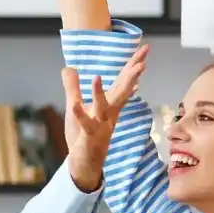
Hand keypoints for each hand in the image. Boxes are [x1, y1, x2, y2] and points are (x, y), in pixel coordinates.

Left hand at [63, 44, 149, 192]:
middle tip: (142, 61)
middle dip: (131, 76)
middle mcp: (109, 113)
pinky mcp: (90, 136)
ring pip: (103, 108)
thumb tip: (68, 67)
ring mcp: (101, 125)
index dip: (134, 65)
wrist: (84, 163)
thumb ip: (72, 87)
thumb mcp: (75, 106)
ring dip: (100, 93)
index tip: (145, 49)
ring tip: (97, 77)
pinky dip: (80, 115)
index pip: (123, 81)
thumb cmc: (83, 134)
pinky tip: (74, 105)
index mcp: (109, 104)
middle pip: (122, 91)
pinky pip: (85, 125)